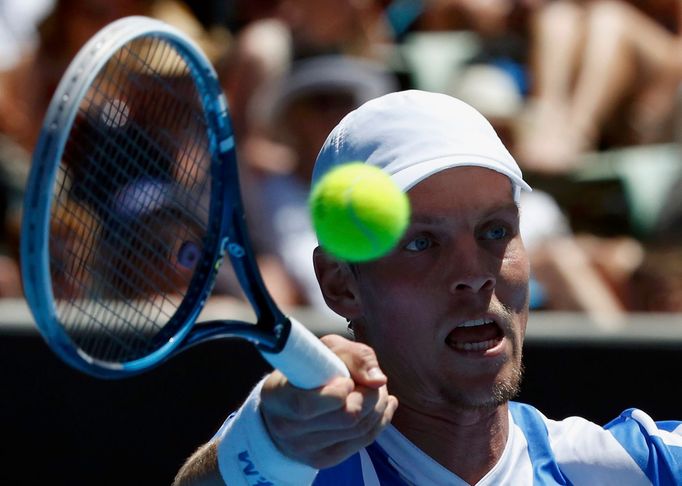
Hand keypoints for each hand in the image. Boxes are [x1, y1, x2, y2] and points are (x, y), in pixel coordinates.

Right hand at [260, 334, 397, 468]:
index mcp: (276, 396)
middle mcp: (286, 427)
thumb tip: (378, 380)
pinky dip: (380, 421)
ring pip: (358, 430)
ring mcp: (304, 448)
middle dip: (369, 396)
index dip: (336, 393)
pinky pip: (363, 441)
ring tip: (378, 390)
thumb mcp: (325, 349)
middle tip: (373, 382)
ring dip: (378, 407)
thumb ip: (353, 356)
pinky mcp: (323, 459)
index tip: (347, 380)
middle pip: (344, 418)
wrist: (287, 405)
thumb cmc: (307, 370)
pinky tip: (385, 406)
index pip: (306, 405)